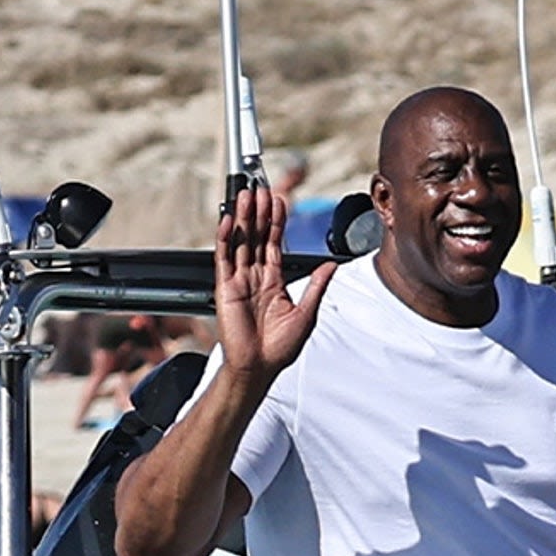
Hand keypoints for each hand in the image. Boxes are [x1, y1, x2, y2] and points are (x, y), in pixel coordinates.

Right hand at [214, 186, 334, 382]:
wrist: (258, 367)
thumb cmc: (279, 348)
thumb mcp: (306, 313)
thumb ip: (317, 285)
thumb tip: (332, 265)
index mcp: (274, 281)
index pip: (274, 244)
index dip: (276, 222)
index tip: (278, 201)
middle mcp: (255, 277)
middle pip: (256, 237)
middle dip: (259, 213)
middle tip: (261, 188)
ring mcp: (239, 281)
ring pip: (241, 242)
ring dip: (243, 218)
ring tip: (246, 194)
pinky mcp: (225, 288)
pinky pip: (224, 258)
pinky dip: (225, 239)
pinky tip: (229, 221)